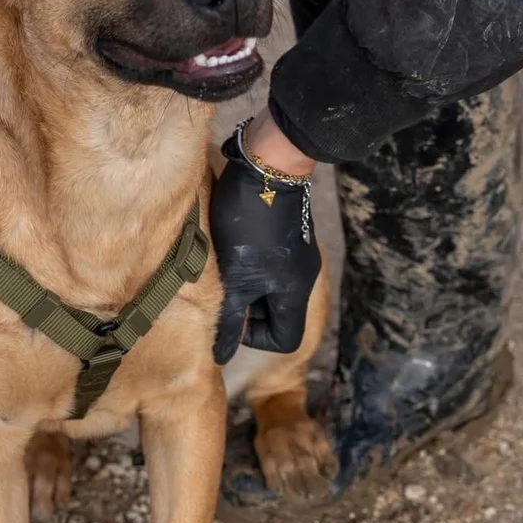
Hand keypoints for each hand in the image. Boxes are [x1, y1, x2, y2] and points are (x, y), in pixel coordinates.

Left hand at [210, 120, 320, 363]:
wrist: (267, 166)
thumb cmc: (250, 224)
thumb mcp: (236, 278)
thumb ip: (229, 318)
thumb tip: (221, 356)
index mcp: (295, 293)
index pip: (285, 340)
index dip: (255, 337)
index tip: (232, 315)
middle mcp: (302, 277)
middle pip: (278, 314)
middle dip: (247, 309)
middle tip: (221, 290)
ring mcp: (296, 254)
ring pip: (270, 288)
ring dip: (244, 285)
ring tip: (222, 267)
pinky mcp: (286, 234)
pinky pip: (268, 265)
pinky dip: (248, 264)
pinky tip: (229, 246)